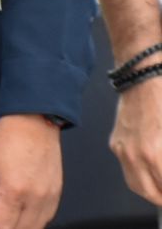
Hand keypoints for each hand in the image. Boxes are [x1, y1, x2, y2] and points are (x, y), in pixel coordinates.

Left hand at [0, 113, 61, 228]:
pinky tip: (20, 217)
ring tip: (3, 219)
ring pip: (34, 228)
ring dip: (17, 228)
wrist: (34, 122)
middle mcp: (35, 199)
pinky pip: (45, 219)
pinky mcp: (57, 195)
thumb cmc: (8, 139)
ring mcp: (49, 199)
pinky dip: (32, 223)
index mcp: (14, 192)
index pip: (1, 227)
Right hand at [111, 75, 161, 203]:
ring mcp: (122, 149)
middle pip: (149, 193)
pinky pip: (128, 169)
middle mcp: (133, 155)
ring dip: (152, 191)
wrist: (143, 76)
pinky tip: (154, 171)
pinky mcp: (116, 142)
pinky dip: (141, 176)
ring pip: (136, 185)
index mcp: (153, 153)